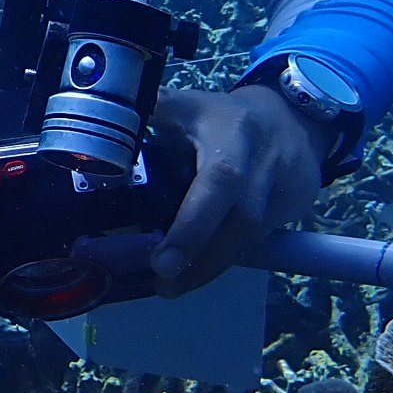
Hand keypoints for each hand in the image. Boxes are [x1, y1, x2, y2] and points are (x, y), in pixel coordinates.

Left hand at [146, 85, 328, 295]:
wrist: (294, 119)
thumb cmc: (224, 117)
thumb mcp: (188, 107)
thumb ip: (147, 114)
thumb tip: (99, 134)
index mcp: (231, 134)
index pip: (219, 180)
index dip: (193, 223)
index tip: (162, 260)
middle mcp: (263, 165)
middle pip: (242, 219)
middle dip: (201, 255)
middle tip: (162, 280)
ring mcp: (283, 190)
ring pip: (251, 238)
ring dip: (210, 266)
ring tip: (170, 286)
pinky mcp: (292, 211)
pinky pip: (257, 242)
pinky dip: (224, 259)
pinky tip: (196, 272)